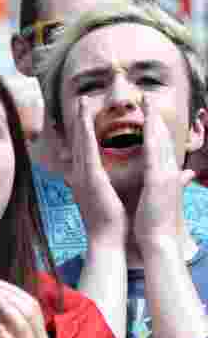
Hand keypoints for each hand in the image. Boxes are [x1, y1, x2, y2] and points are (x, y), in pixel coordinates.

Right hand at [65, 96, 126, 245]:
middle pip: (77, 140)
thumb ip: (90, 188)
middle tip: (80, 101)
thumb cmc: (108, 224)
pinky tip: (85, 119)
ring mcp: (83, 174)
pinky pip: (87, 150)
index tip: (82, 116)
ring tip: (82, 101)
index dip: (81, 132)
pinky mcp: (91, 177)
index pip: (81, 150)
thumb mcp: (99, 201)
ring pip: (80, 140)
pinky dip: (85, 133)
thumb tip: (79, 182)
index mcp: (83, 179)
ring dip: (81, 119)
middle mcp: (79, 174)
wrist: (106, 238)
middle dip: (78, 120)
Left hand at [134, 95, 191, 247]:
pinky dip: (152, 138)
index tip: (150, 110)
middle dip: (157, 116)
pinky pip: (155, 154)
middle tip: (149, 97)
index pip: (163, 145)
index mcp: (166, 174)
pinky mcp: (159, 180)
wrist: (157, 240)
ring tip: (148, 101)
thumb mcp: (164, 196)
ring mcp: (166, 174)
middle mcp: (168, 171)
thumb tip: (189, 174)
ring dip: (155, 119)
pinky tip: (148, 125)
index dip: (157, 126)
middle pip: (164, 137)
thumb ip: (176, 181)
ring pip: (161, 141)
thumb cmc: (156, 221)